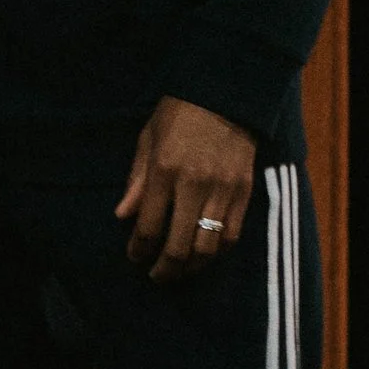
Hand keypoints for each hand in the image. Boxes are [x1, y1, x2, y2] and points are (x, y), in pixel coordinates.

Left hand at [117, 98, 255, 284]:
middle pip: (179, 246)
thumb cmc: (179, 113)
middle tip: (156, 276)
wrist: (227, 93)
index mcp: (165, 171)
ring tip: (180, 269)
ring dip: (192, 266)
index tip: (134, 257)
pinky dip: (217, 251)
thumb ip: (136, 180)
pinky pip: (233, 235)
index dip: (139, 249)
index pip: (149, 227)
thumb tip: (122, 216)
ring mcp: (223, 190)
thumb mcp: (148, 139)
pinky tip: (205, 253)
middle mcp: (194, 185)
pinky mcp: (245, 191)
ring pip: (208, 248)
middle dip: (165, 269)